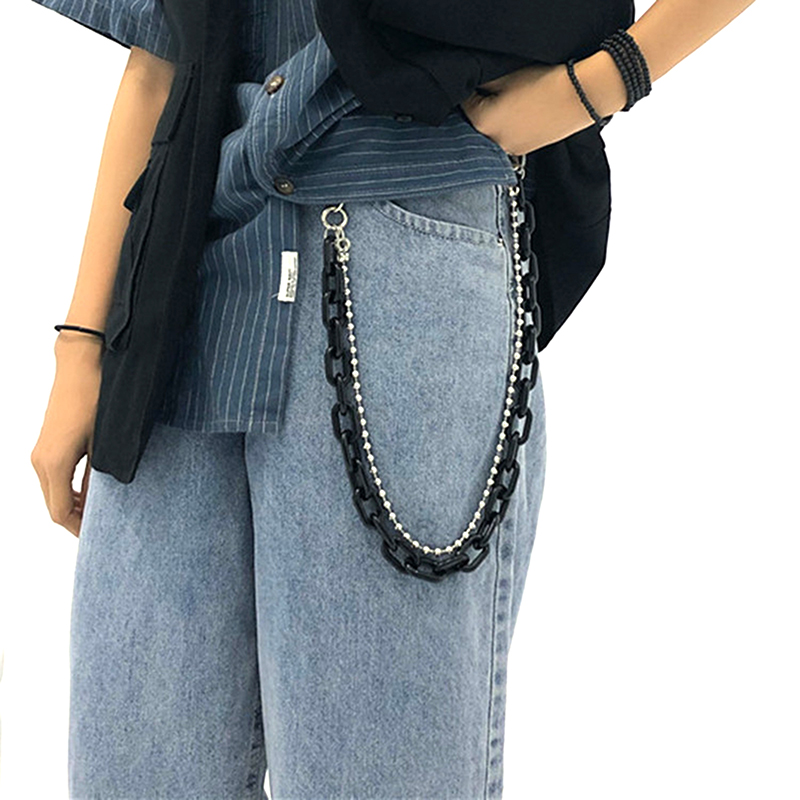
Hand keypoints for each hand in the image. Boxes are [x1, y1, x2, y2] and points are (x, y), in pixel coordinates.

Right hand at [30, 334, 102, 537]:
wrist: (81, 366)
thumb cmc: (96, 400)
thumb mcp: (105, 443)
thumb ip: (100, 477)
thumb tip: (103, 504)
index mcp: (54, 463)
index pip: (60, 512)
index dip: (79, 529)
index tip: (100, 536)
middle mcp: (40, 461)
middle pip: (54, 506)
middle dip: (77, 520)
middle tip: (104, 528)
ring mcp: (39, 452)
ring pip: (52, 493)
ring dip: (73, 505)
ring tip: (101, 512)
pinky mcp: (45, 444)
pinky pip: (53, 478)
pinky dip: (68, 490)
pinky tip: (91, 491)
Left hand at [459, 55, 624, 155]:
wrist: (581, 96)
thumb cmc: (545, 83)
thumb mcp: (506, 76)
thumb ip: (483, 85)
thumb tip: (473, 89)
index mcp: (483, 123)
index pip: (463, 107)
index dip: (470, 92)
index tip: (480, 84)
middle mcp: (494, 143)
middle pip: (476, 124)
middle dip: (482, 108)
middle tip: (496, 92)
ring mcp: (510, 150)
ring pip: (492, 133)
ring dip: (496, 120)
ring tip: (512, 102)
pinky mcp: (525, 152)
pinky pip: (508, 138)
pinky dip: (509, 128)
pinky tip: (522, 113)